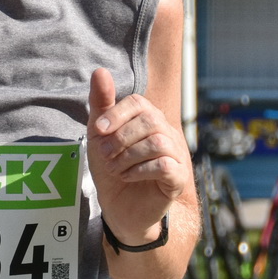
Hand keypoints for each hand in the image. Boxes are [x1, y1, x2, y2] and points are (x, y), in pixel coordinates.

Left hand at [87, 68, 190, 244]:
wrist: (121, 207)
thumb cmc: (111, 167)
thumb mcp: (99, 135)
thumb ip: (100, 103)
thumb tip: (100, 70)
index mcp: (147, 119)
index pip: (138, 102)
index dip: (117, 113)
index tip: (99, 129)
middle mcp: (165, 132)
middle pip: (149, 120)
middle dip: (120, 137)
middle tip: (105, 154)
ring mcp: (176, 154)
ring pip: (157, 142)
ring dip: (128, 156)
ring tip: (116, 168)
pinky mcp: (178, 177)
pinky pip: (165, 165)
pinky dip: (140, 171)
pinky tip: (128, 177)